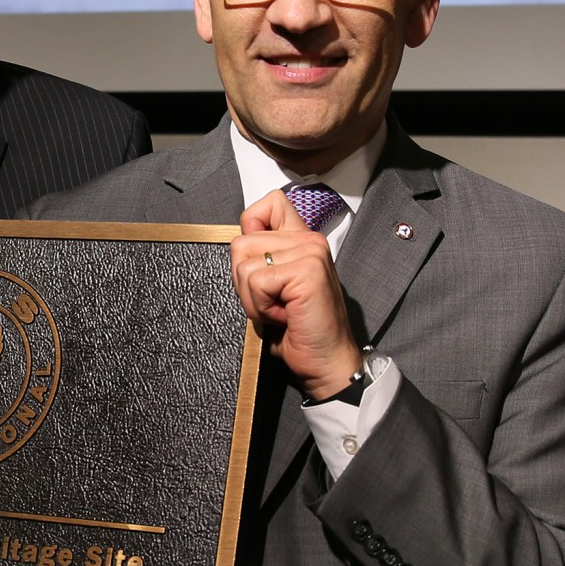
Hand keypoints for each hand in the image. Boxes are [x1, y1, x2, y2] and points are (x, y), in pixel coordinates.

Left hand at [232, 191, 361, 400]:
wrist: (324, 361)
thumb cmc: (298, 330)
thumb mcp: (273, 288)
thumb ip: (261, 258)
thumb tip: (239, 239)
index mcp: (302, 240)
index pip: (269, 204)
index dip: (250, 228)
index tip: (261, 264)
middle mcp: (309, 240)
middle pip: (241, 242)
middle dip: (244, 281)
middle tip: (273, 302)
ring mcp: (310, 251)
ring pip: (244, 264)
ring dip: (253, 298)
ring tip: (280, 310)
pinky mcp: (307, 270)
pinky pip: (257, 282)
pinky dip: (262, 307)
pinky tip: (285, 316)